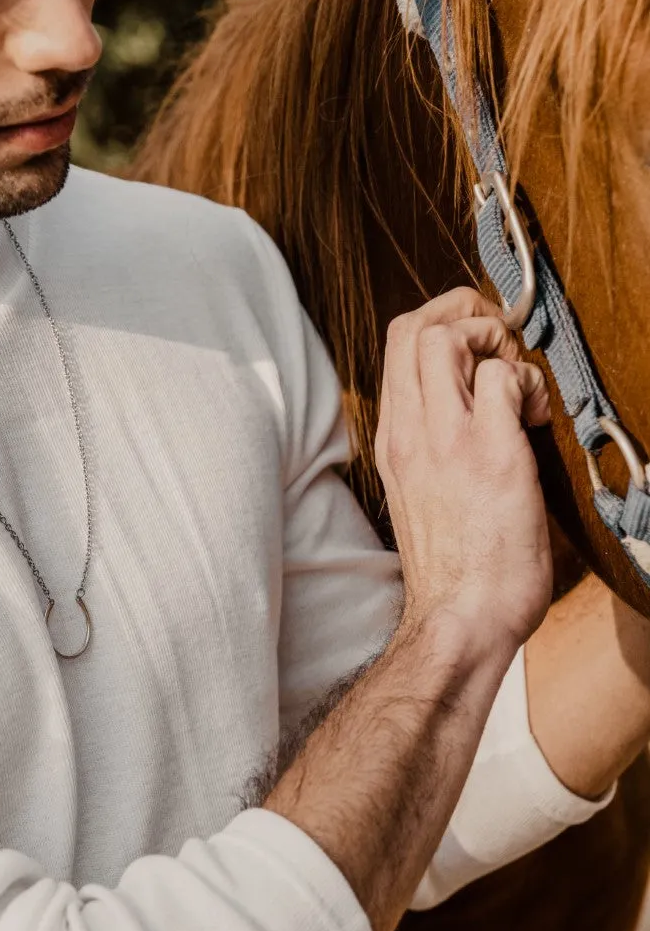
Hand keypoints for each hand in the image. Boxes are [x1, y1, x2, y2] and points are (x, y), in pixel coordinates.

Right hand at [375, 288, 552, 656]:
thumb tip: (467, 411)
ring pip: (441, 336)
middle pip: (411, 326)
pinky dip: (524, 380)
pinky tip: (535, 415)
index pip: (396, 346)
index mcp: (394, 439)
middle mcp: (408, 431)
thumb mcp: (422, 493)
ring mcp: (444, 440)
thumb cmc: (453, 570)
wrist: (461, 619)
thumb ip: (433, 446)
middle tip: (497, 341)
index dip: (441, 324)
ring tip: (513, 377)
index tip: (477, 346)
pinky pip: (500, 379)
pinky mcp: (489, 454)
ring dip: (488, 338)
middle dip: (461, 311)